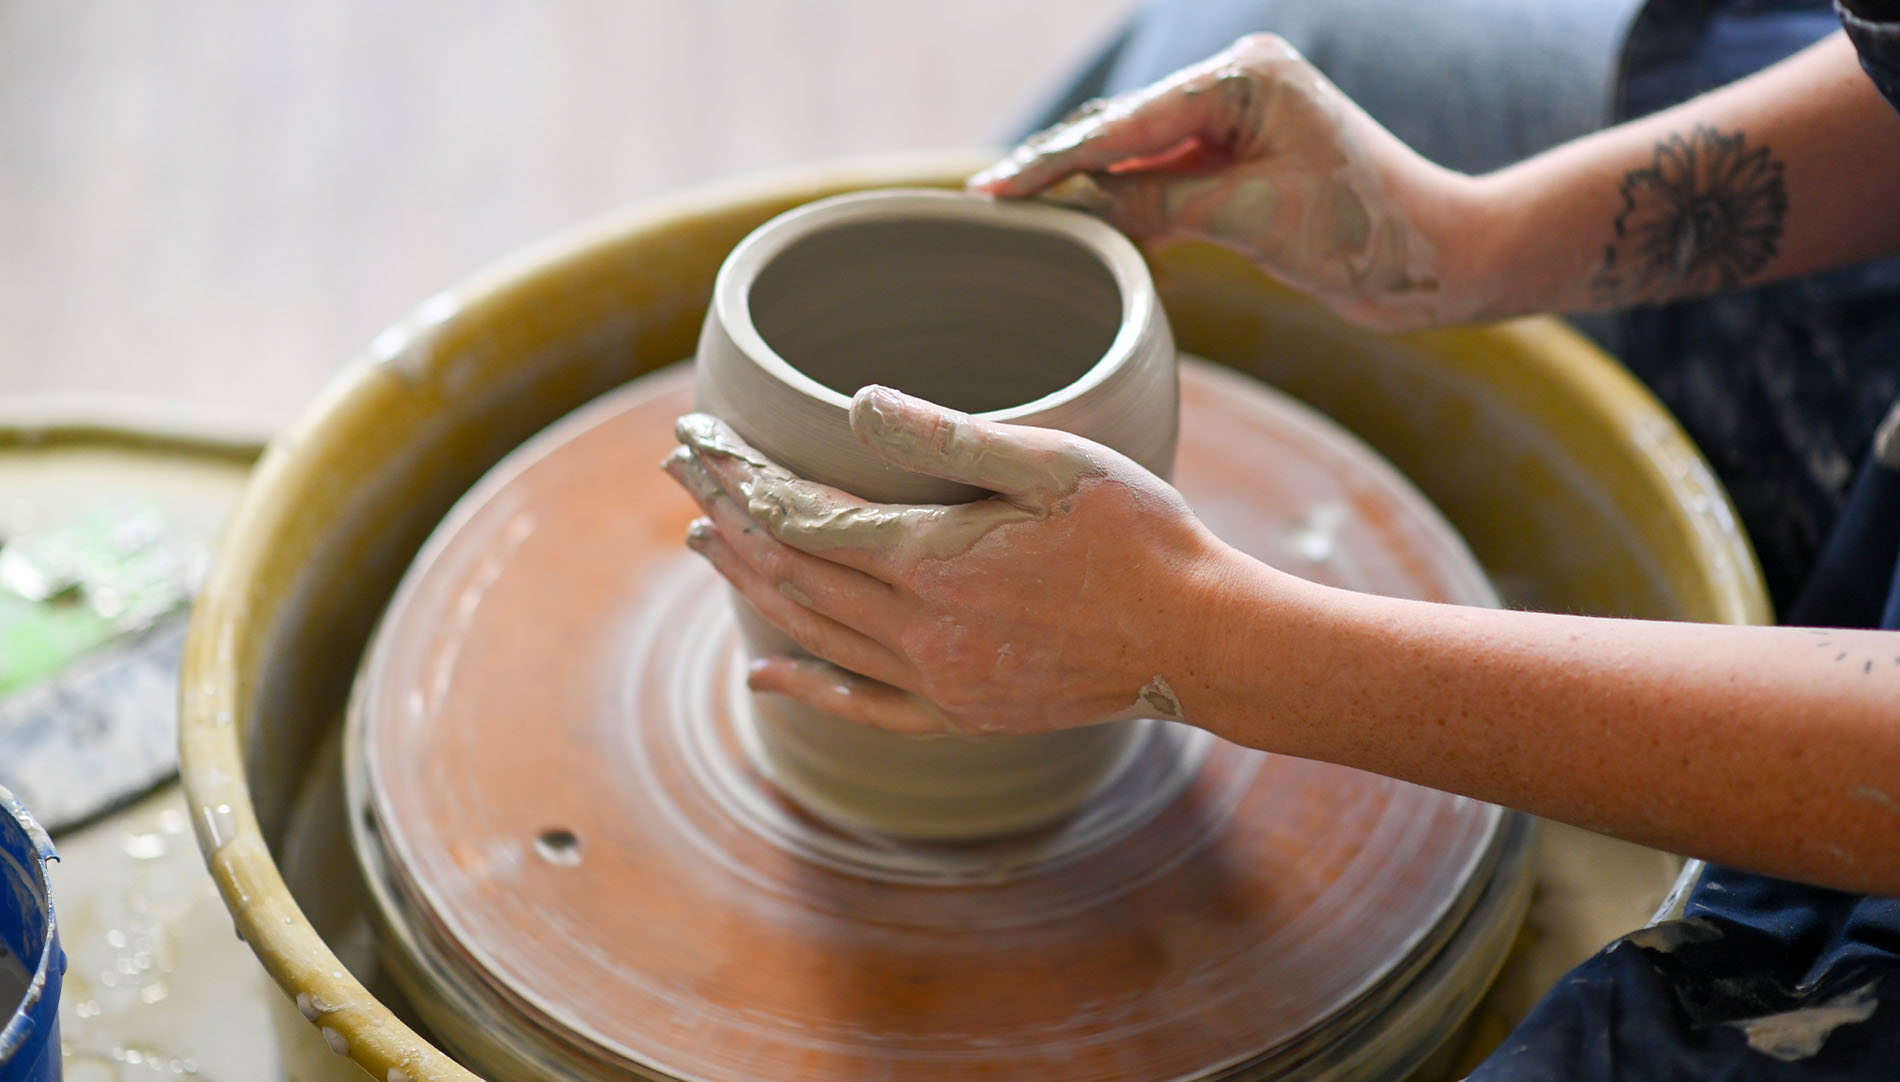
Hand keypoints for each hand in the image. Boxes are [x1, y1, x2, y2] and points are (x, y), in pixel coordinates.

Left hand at [662, 386, 1234, 735]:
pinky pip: (861, 705)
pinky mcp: (961, 713)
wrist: (1201, 640)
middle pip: (793, 570)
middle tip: (679, 474)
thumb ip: (948, 437)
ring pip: (814, 631)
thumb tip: (854, 403)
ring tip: (702, 542)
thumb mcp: (1053, 462)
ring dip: (751, 585)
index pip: (805, 515)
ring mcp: (936, 680)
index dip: (745, 475)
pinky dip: (806, 687)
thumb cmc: (1139, 536)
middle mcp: (917, 629)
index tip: (699, 439)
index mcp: (931, 560)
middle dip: (729, 517)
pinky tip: (763, 673)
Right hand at [969, 34, 1483, 331]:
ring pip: (1139, 152)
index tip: (995, 187)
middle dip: (1059, 164)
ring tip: (1018, 211)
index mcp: (1246, 77)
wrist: (1432, 260)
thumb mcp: (1249, 218)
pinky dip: (1128, 202)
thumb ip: (1161, 202)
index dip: (1057, 159)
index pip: (1129, 122)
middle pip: (1125, 127)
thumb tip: (1084, 201)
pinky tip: (1086, 223)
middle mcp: (1239, 84)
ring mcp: (1240, 122)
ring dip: (1087, 184)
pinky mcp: (1243, 161)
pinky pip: (1165, 176)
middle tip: (988, 198)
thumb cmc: (1361, 232)